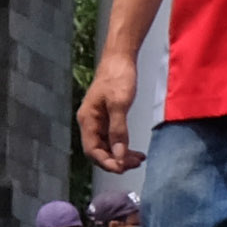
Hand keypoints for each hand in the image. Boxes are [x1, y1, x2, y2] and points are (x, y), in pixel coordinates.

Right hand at [78, 48, 144, 173]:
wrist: (120, 57)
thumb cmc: (118, 76)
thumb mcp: (119, 104)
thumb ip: (118, 130)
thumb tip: (119, 155)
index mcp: (88, 120)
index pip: (92, 151)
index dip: (106, 163)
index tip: (123, 168)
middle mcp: (90, 123)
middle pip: (99, 151)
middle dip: (116, 161)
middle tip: (135, 164)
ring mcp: (98, 121)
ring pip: (107, 146)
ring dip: (121, 156)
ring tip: (139, 160)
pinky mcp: (107, 117)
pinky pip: (113, 138)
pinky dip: (123, 147)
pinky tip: (135, 151)